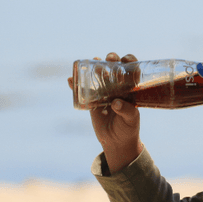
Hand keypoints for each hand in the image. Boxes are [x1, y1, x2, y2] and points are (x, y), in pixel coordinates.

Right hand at [69, 52, 144, 173]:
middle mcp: (118, 87)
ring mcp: (103, 92)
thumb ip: (126, 111)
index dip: (129, 61)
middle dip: (111, 59)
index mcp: (130, 89)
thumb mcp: (131, 120)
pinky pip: (83, 90)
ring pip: (98, 75)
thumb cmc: (128, 129)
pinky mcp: (91, 101)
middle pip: (114, 68)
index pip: (131, 70)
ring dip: (93, 66)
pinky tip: (70, 80)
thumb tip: (116, 102)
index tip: (125, 59)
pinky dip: (75, 84)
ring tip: (91, 62)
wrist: (116, 142)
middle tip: (109, 58)